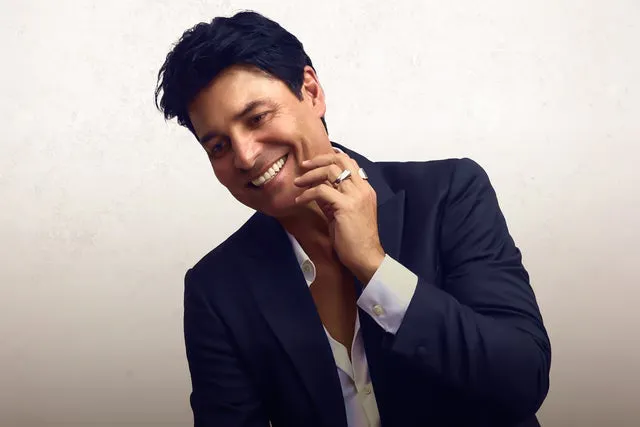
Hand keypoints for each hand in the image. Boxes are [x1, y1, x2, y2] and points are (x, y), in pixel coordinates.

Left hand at [293, 150, 384, 282]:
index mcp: (365, 189)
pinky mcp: (345, 206)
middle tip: (303, 166)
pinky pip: (321, 191)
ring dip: (310, 175)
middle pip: (340, 160)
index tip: (313, 164)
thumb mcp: (343, 214)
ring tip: (298, 183)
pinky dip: (307, 194)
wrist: (366, 257)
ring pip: (330, 171)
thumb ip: (333, 198)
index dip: (329, 159)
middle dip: (319, 160)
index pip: (349, 162)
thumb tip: (317, 188)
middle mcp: (362, 189)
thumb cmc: (355, 240)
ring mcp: (355, 196)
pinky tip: (300, 201)